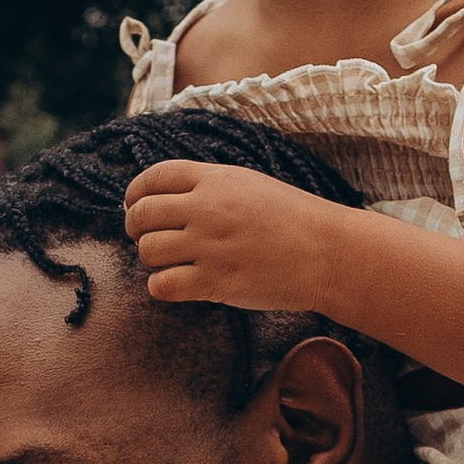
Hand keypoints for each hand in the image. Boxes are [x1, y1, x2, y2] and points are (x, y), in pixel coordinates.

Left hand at [125, 159, 359, 313]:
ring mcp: (209, 246)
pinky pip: (162, 285)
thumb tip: (166, 197)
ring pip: (148, 250)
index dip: (136, 193)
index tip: (135, 206)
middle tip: (148, 238)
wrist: (327, 252)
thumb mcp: (249, 184)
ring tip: (173, 263)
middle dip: (136, 228)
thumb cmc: (292, 219)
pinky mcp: (215, 282)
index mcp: (215, 179)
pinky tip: (179, 285)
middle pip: (142, 214)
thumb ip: (208, 187)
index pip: (154, 177)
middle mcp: (207, 208)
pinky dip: (162, 287)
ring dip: (153, 259)